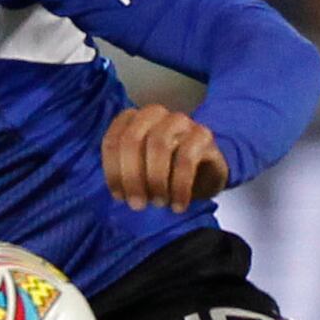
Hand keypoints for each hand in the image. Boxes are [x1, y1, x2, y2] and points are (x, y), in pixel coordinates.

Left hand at [101, 104, 226, 212]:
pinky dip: (180, 186)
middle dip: (131, 176)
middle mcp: (155, 114)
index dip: (113, 172)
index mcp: (132, 119)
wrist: (206, 173)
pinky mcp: (203, 134)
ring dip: (155, 180)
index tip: (120, 197)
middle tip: (137, 204)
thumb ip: (124, 174)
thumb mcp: (140, 172)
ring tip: (159, 202)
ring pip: (159, 145)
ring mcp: (180, 121)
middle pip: (132, 140)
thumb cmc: (167, 171)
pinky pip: (186, 158)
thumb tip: (119, 194)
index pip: (112, 141)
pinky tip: (179, 205)